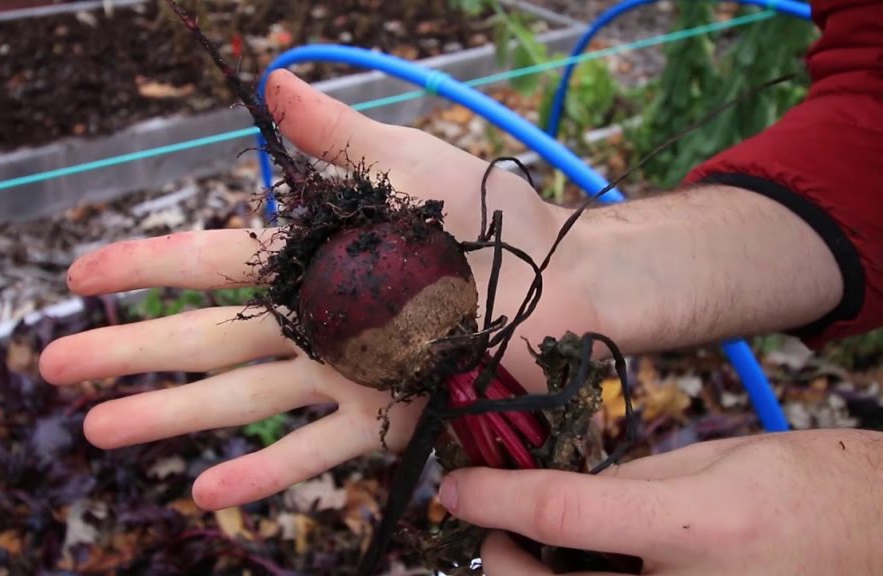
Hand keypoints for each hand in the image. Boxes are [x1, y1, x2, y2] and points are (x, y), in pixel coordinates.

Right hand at [39, 69, 600, 510]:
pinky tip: (205, 492)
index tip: (79, 271)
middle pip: (202, 338)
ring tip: (100, 430)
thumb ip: (336, 134)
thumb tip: (273, 79)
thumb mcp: (405, 164)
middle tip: (53, 362)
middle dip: (126, 350)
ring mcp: (340, 376)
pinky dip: (262, 473)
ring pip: (238, 401)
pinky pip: (312, 452)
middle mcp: (310, 321)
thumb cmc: (488, 218)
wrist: (563, 283)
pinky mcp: (381, 420)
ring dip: (169, 416)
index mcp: (309, 257)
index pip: (207, 261)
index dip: (142, 265)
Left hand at [437, 428, 882, 574]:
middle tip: (500, 528)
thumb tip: (550, 502)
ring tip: (540, 554)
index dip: (495, 498)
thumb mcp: (710, 463)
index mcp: (701, 528)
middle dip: (503, 560)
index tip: (454, 486)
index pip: (563, 514)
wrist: (876, 542)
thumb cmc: (801, 488)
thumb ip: (624, 487)